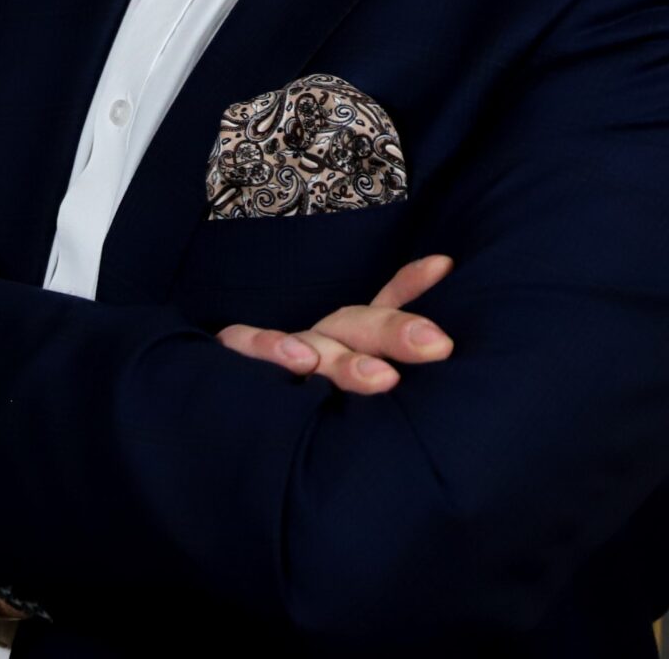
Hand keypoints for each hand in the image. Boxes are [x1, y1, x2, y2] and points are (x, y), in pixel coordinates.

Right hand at [213, 253, 455, 393]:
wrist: (224, 402)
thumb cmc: (302, 389)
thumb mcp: (350, 366)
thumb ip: (393, 329)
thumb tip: (443, 275)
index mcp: (348, 339)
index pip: (385, 308)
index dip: (413, 286)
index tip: (444, 266)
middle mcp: (318, 338)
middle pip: (357, 325)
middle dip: (396, 333)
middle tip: (438, 345)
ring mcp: (281, 348)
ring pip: (317, 348)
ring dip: (348, 361)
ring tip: (384, 378)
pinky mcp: (237, 354)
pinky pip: (248, 345)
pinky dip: (269, 347)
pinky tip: (300, 360)